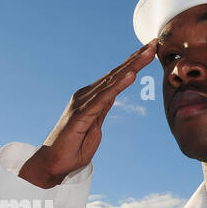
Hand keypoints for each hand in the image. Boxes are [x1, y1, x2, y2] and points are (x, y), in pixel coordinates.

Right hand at [18, 41, 155, 187]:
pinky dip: (119, 85)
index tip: (149, 51)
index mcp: (90, 98)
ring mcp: (82, 103)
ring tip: (148, 53)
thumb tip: (112, 96)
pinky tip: (132, 75)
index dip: (132, 63)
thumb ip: (102, 110)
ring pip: (112, 81)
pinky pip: (104, 98)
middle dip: (136, 58)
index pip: (115, 77)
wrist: (52, 164)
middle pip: (116, 74)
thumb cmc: (72, 149)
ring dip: (132, 66)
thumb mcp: (95, 126)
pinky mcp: (81, 114)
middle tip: (154, 43)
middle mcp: (85, 96)